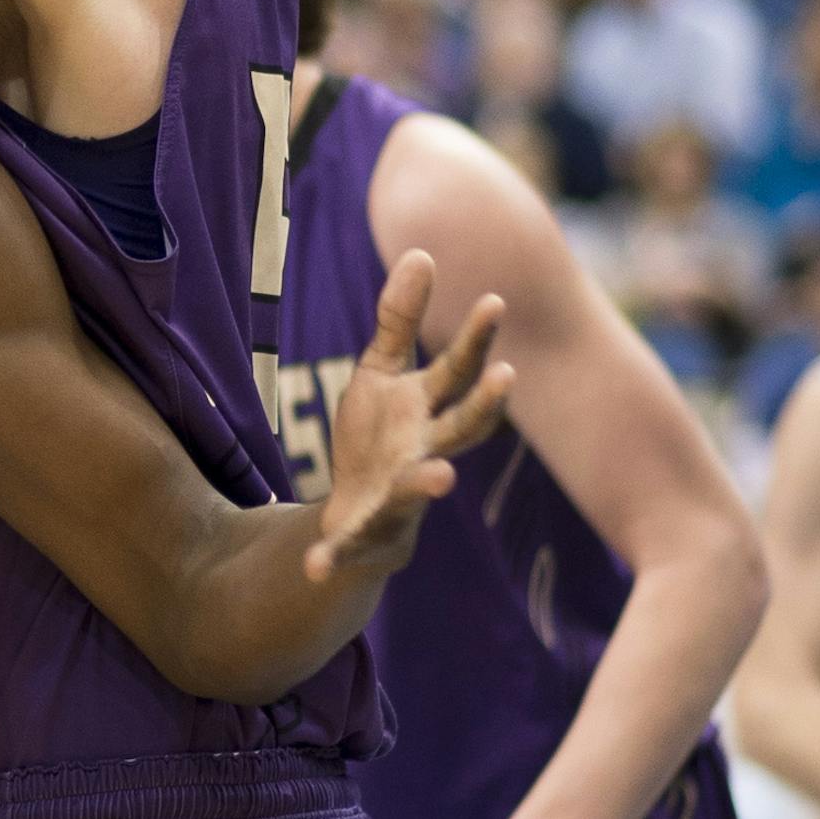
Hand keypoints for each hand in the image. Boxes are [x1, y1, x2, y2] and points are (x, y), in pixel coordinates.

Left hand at [306, 249, 511, 582]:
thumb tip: (421, 251)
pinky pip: (349, 548)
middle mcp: (425, 453)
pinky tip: (313, 567)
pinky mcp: (365, 532)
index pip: (458, 372)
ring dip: (430, 483)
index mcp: (427, 411)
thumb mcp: (379, 371)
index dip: (476, 339)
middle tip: (506, 377)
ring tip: (442, 478)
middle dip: (485, 406)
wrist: (356, 512)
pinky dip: (333, 556)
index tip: (495, 301)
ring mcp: (399, 496)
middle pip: (462, 429)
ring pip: (418, 490)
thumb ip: (398, 319)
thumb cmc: (378, 435)